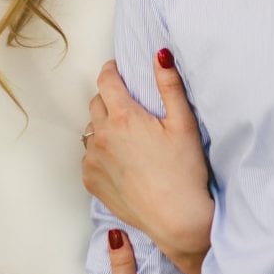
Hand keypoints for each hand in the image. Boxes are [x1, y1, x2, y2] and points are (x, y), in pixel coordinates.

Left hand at [82, 52, 213, 273]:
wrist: (176, 220)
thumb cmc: (184, 172)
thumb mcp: (184, 124)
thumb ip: (170, 85)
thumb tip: (160, 54)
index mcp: (124, 117)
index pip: (106, 80)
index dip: (112, 71)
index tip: (118, 71)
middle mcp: (101, 136)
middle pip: (96, 103)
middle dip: (110, 99)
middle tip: (132, 109)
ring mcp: (93, 161)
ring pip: (91, 131)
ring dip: (104, 128)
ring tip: (128, 139)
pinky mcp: (91, 181)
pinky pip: (89, 158)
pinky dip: (101, 154)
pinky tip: (124, 163)